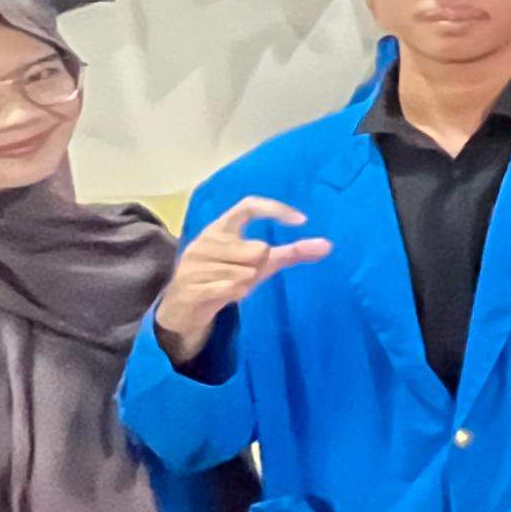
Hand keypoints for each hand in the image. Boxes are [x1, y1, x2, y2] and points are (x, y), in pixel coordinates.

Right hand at [156, 197, 330, 360]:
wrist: (182, 306)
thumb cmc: (225, 277)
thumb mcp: (259, 264)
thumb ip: (291, 252)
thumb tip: (328, 246)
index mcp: (221, 228)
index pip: (248, 205)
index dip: (275, 209)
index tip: (302, 220)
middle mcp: (206, 240)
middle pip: (257, 249)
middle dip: (259, 267)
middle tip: (245, 274)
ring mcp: (195, 263)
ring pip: (246, 273)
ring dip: (246, 284)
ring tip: (229, 285)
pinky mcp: (191, 286)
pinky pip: (232, 288)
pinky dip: (236, 294)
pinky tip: (225, 295)